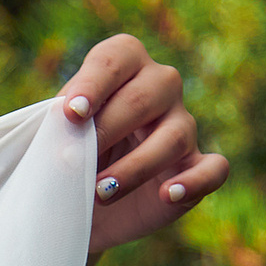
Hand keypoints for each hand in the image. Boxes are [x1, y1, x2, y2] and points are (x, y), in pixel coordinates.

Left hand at [56, 35, 230, 253]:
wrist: (80, 206)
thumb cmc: (65, 157)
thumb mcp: (52, 137)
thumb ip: (55, 125)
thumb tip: (58, 124)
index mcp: (124, 64)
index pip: (115, 60)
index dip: (93, 85)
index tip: (71, 115)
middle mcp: (161, 87)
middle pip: (143, 97)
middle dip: (106, 130)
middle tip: (73, 162)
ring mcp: (183, 126)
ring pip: (175, 136)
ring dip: (135, 166)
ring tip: (100, 192)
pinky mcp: (197, 167)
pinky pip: (214, 168)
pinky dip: (194, 181)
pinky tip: (168, 194)